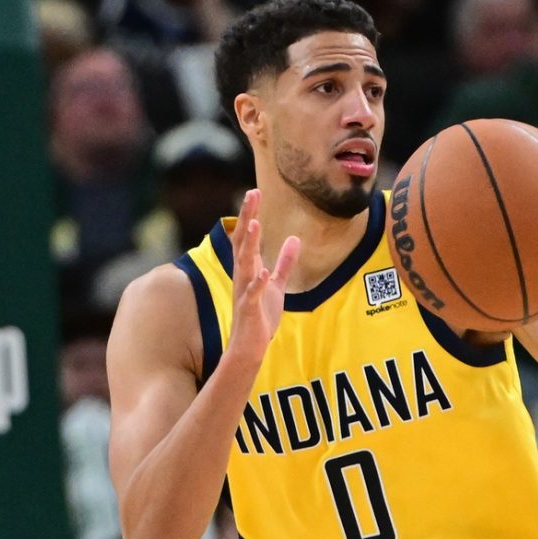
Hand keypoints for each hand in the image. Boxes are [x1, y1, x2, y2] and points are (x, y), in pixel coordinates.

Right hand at [224, 189, 300, 366]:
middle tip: (252, 194)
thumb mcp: (277, 285)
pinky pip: (252, 295)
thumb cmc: (261, 316)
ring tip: (256, 225)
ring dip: (250, 245)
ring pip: (245, 264)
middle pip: (243, 242)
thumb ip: (285, 262)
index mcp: (249, 269)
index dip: (251, 215)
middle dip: (247, 219)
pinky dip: (258, 283)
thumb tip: (294, 239)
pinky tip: (264, 272)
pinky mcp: (250, 311)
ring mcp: (245, 292)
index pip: (247, 237)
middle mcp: (243, 276)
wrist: (250, 346)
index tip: (255, 191)